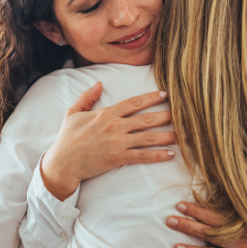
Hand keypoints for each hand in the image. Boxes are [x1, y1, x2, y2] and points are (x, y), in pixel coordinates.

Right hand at [42, 83, 175, 199]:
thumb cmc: (67, 139)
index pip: (133, 103)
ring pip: (148, 137)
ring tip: (184, 135)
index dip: (150, 98)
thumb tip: (99, 84)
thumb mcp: (73, 113)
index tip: (165, 95)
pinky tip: (170, 154)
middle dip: (166, 116)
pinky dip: (158, 155)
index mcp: (105, 114)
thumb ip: (87, 97)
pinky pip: (142, 156)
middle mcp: (115, 126)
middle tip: (183, 114)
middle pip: (146, 119)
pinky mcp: (118, 158)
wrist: (62, 163)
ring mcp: (118, 143)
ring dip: (168, 136)